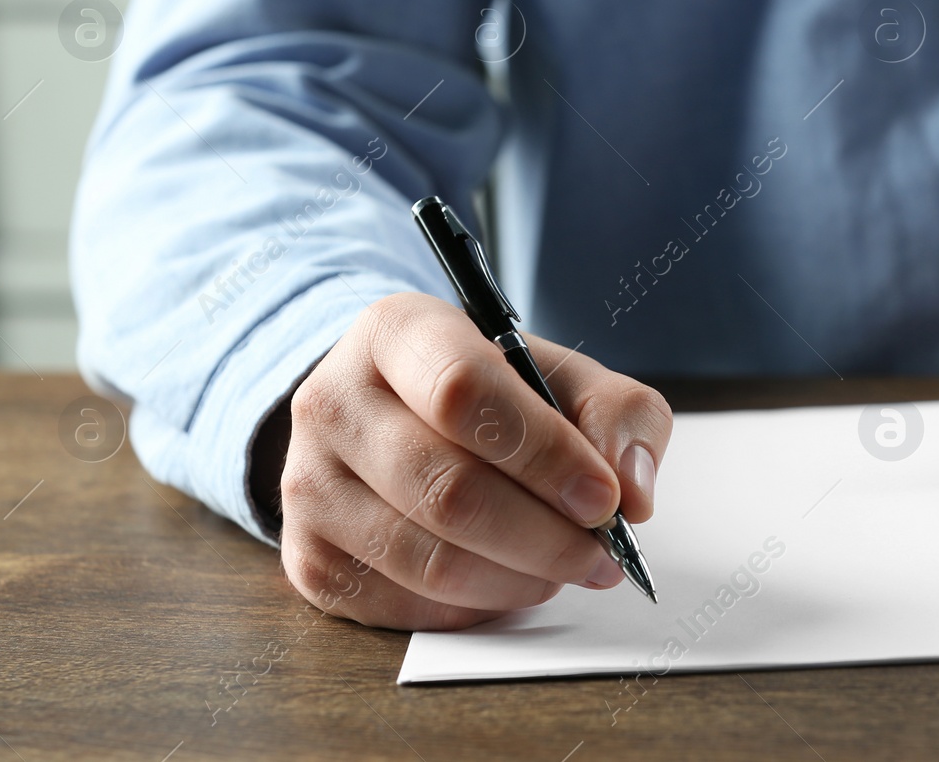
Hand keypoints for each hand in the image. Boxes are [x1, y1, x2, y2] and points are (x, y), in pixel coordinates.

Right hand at [280, 292, 670, 628]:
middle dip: (544, 535)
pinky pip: (403, 605)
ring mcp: (308, 483)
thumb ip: (617, 414)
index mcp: (396, 331)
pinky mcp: (307, 557)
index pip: (462, 391)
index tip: (603, 498)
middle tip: (601, 553)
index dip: (542, 454)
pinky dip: (474, 607)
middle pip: (446, 488)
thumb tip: (631, 490)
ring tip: (565, 567)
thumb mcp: (562, 376)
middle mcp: (333, 401)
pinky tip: (508, 581)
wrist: (397, 416)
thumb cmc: (492, 395)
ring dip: (518, 578)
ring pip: (426, 558)